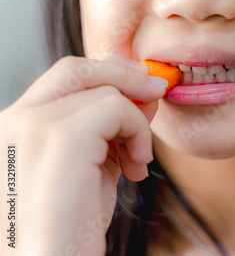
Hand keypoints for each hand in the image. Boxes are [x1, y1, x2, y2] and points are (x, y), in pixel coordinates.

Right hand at [0, 52, 166, 255]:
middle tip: (157, 89)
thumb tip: (144, 94)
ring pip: (104, 90)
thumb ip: (109, 130)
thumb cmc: (70, 228)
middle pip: (76, 68)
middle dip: (124, 72)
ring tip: (138, 160)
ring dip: (136, 121)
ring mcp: (32, 126)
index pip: (62, 77)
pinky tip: (137, 167)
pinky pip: (117, 109)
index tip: (140, 83)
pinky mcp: (61, 138)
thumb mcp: (90, 167)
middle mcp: (14, 121)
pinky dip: (138, 132)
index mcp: (15, 128)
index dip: (106, 71)